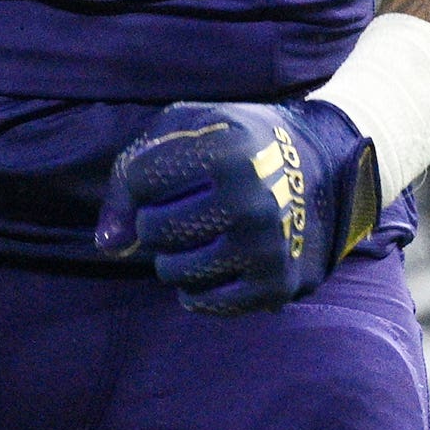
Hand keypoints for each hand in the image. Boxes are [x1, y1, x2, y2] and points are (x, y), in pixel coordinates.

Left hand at [94, 99, 380, 314]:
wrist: (321, 168)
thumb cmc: (238, 143)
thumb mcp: (187, 126)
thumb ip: (132, 171)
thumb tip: (108, 243)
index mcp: (228, 152)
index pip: (140, 178)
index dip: (141, 179)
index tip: (165, 175)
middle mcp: (251, 202)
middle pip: (152, 230)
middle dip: (154, 222)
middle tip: (181, 210)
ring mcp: (266, 248)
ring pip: (173, 271)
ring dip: (172, 258)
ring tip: (197, 237)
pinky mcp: (276, 286)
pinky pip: (204, 303)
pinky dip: (196, 289)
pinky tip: (213, 264)